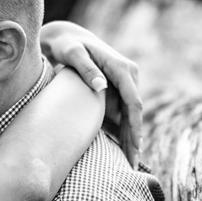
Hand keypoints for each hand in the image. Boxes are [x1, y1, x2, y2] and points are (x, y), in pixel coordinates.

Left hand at [39, 20, 141, 166]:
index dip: (135, 127)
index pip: (133, 102)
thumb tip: (102, 86)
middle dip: (134, 138)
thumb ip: (86, 69)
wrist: (66, 37)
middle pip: (135, 112)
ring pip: (130, 114)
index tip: (134, 146)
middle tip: (132, 162)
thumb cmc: (67, 45)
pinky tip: (121, 148)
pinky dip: (122, 129)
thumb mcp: (73, 54)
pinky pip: (122, 111)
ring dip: (129, 137)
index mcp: (122, 68)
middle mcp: (129, 74)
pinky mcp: (118, 87)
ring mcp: (125, 81)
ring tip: (128, 161)